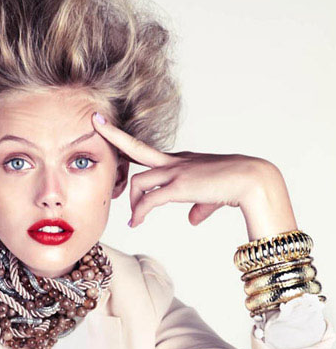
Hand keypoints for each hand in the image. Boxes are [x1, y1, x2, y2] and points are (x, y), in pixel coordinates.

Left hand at [91, 112, 294, 238]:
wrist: (252, 180)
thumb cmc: (235, 186)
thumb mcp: (211, 197)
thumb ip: (199, 206)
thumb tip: (192, 219)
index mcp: (182, 161)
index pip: (149, 151)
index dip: (130, 144)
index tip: (112, 132)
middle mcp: (175, 161)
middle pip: (137, 148)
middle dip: (114, 137)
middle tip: (96, 125)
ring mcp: (176, 172)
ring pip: (139, 181)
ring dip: (133, 202)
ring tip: (134, 219)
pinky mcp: (179, 186)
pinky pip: (150, 200)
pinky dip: (140, 213)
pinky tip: (137, 223)